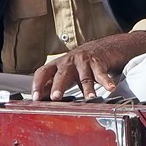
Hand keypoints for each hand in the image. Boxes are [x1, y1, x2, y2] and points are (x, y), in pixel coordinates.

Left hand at [31, 31, 145, 100]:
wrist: (102, 47)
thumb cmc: (80, 63)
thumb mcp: (65, 72)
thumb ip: (52, 83)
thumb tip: (38, 98)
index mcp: (58, 65)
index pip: (43, 72)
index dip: (38, 84)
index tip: (35, 98)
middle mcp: (69, 61)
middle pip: (62, 74)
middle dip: (58, 85)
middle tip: (55, 97)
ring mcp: (84, 61)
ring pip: (84, 76)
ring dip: (86, 87)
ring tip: (89, 97)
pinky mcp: (98, 62)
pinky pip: (102, 73)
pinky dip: (106, 81)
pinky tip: (110, 88)